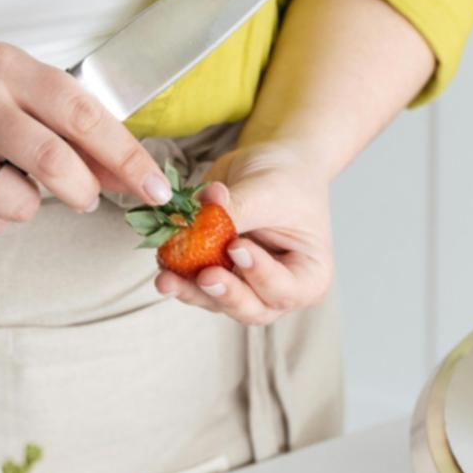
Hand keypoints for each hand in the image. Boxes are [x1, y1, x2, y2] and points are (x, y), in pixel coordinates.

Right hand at [0, 43, 171, 233]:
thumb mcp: (15, 102)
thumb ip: (73, 133)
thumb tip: (133, 174)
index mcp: (6, 68)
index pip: (83, 113)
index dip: (126, 155)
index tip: (155, 186)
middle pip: (57, 162)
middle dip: (83, 191)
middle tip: (83, 196)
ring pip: (24, 202)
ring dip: (26, 205)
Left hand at [155, 143, 333, 325]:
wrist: (272, 164)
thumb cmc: (286, 178)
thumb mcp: (268, 190)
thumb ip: (237, 211)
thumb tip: (195, 221)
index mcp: (309, 276)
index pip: (284, 289)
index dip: (260, 275)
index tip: (237, 247)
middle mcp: (278, 291)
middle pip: (251, 309)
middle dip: (225, 294)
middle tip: (205, 276)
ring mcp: (245, 287)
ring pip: (218, 302)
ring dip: (191, 291)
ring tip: (168, 277)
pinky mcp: (218, 276)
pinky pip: (196, 285)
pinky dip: (179, 276)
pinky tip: (163, 265)